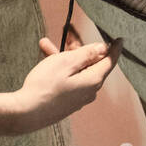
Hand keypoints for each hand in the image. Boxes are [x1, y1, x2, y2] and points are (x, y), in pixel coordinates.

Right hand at [7, 38, 122, 133]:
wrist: (25, 113)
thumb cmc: (44, 86)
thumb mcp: (65, 63)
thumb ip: (86, 54)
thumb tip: (102, 48)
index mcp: (93, 80)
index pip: (110, 61)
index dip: (115, 48)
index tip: (120, 39)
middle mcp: (89, 91)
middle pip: (91, 64)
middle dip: (79, 47)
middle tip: (69, 31)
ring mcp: (78, 98)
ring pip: (76, 70)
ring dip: (64, 56)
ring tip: (45, 44)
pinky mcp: (67, 102)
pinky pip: (69, 80)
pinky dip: (60, 68)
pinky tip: (45, 59)